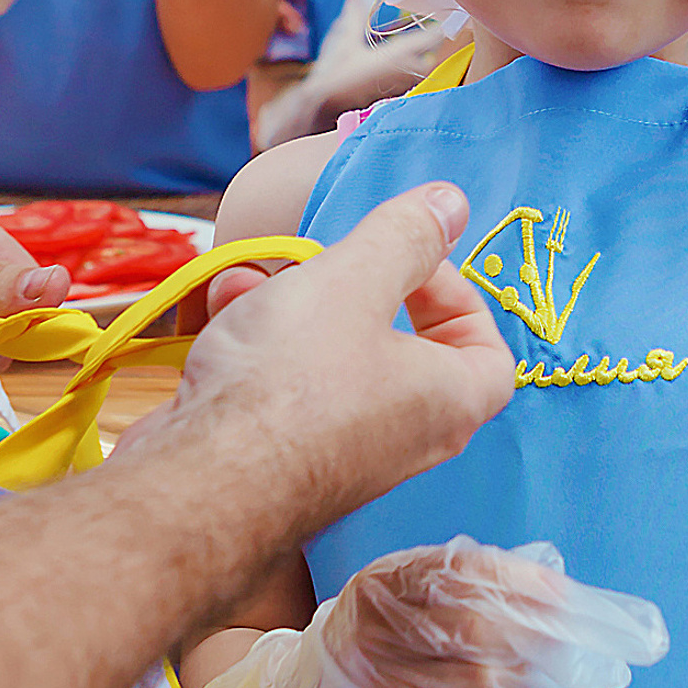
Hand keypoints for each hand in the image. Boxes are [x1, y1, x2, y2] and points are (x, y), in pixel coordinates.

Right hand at [123, 184, 516, 548]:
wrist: (198, 484)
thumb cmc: (290, 384)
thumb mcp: (354, 279)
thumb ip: (406, 236)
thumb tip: (453, 202)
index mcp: (449, 401)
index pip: (490, 353)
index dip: (461, 297)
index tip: (411, 260)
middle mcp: (405, 438)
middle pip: (401, 347)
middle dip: (354, 288)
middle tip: (327, 262)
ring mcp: (341, 456)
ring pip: (331, 360)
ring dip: (292, 306)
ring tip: (253, 281)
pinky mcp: (280, 462)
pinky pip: (284, 389)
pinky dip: (259, 345)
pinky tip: (225, 312)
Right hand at [192, 535, 668, 687]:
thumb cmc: (382, 659)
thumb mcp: (412, 608)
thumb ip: (472, 589)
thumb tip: (556, 581)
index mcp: (384, 584)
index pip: (466, 570)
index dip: (524, 582)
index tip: (569, 597)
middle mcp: (377, 629)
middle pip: (480, 624)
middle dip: (540, 636)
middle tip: (583, 646)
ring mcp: (384, 687)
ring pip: (487, 677)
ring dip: (524, 678)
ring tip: (536, 677)